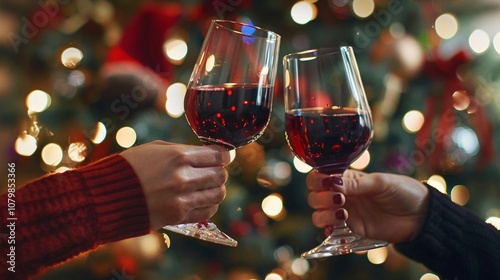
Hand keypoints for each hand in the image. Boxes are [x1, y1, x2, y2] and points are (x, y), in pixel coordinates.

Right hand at [121, 141, 229, 228]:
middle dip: (219, 172)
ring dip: (216, 190)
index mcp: (179, 156)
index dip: (223, 156)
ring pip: (218, 194)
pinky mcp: (177, 215)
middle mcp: (184, 177)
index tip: (221, 157)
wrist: (104, 195)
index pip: (218, 155)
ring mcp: (182, 198)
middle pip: (220, 175)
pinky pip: (207, 212)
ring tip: (206, 187)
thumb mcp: (155, 149)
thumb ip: (182, 151)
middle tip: (213, 172)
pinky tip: (200, 200)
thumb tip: (206, 153)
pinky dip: (209, 206)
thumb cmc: (128, 168)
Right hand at [306, 169, 429, 242]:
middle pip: (314, 196)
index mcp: (347, 179)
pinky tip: (339, 226)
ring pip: (318, 215)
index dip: (318, 179)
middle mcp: (342, 195)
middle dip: (321, 198)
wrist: (420, 216)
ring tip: (343, 213)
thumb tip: (333, 182)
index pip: (320, 176)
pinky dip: (328, 230)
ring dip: (323, 214)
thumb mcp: (380, 182)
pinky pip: (330, 232)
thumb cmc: (403, 192)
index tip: (328, 182)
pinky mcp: (352, 230)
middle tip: (340, 199)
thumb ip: (357, 184)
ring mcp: (345, 213)